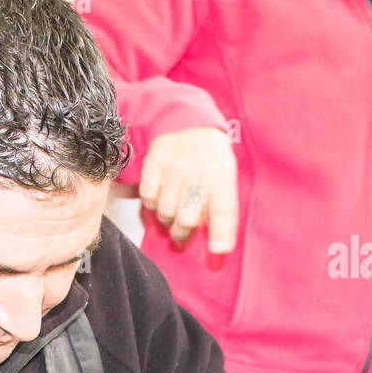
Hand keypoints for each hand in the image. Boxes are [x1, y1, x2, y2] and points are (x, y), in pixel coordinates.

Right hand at [139, 126, 238, 253]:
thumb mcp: (224, 175)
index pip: (223, 207)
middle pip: (187, 217)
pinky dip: (151, 204)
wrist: (186, 122)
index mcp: (222, 174)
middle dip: (182, 233)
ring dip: (166, 218)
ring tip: (170, 212)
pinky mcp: (154, 161)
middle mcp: (199, 169)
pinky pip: (148, 197)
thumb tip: (219, 248)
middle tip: (180, 236)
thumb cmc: (209, 158)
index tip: (218, 250)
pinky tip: (159, 197)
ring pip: (165, 211)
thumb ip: (221, 208)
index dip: (221, 231)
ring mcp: (175, 165)